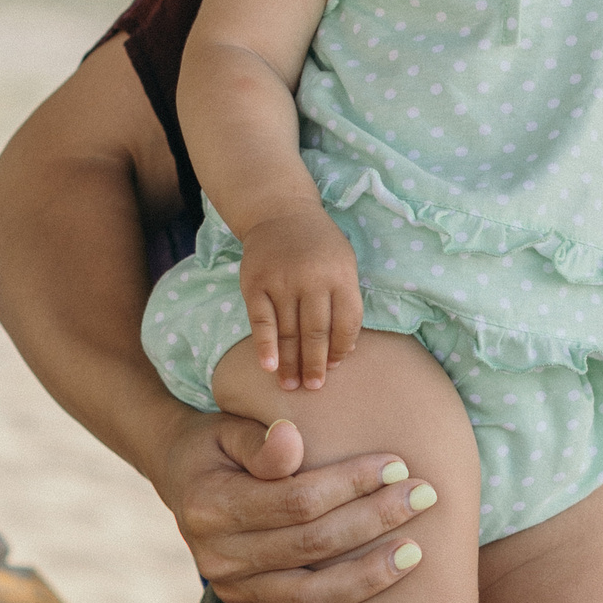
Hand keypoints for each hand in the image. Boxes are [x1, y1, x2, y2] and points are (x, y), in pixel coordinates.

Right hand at [150, 403, 437, 602]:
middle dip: (374, 520)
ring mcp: (234, 589)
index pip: (296, 500)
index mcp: (212, 506)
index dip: (350, 483)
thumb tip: (293, 439)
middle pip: (311, 546)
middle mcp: (218, 557)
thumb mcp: (230, 429)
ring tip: (415, 552)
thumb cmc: (221, 446)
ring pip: (308, 595)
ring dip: (366, 577)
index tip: (396, 464)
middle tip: (425, 496)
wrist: (186, 478)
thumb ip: (261, 441)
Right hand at [235, 201, 361, 389]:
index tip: (334, 367)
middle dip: (316, 364)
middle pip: (316, 332)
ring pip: (288, 331)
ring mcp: (282, 282)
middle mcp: (312, 279)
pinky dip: (265, 346)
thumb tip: (342, 350)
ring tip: (291, 385)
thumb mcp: (343, 263)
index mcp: (341, 275)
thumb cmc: (319, 246)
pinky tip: (269, 367)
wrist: (281, 213)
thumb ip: (345, 301)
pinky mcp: (255, 284)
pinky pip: (261, 321)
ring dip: (291, 362)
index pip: (346, 322)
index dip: (342, 349)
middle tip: (314, 388)